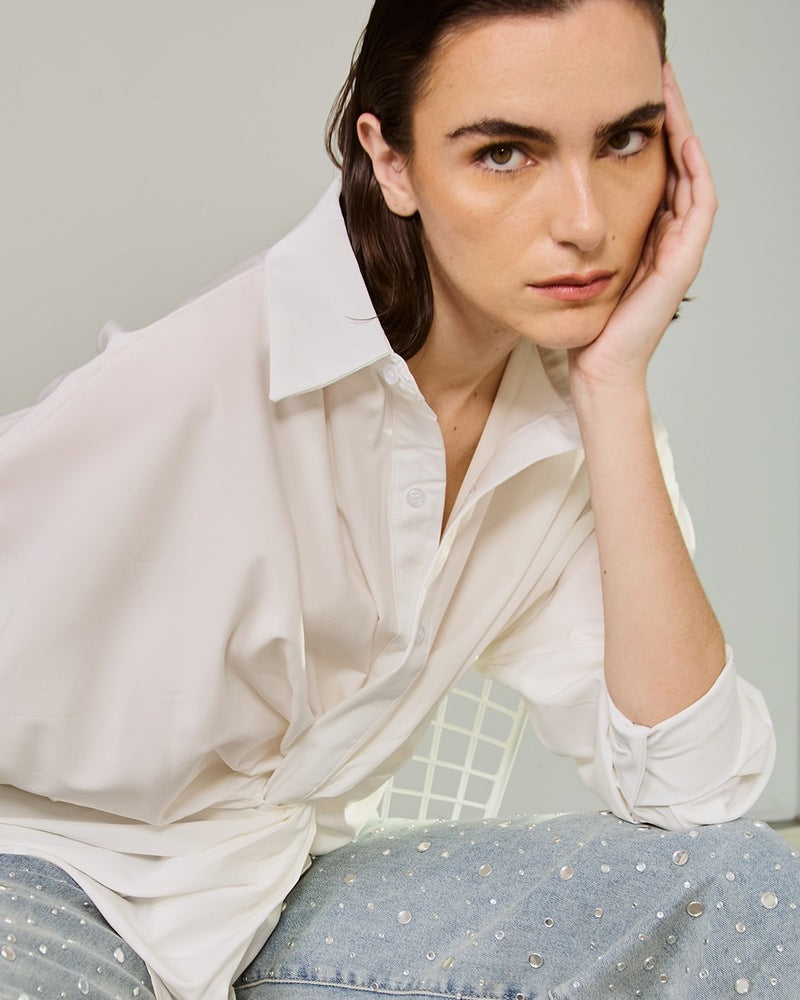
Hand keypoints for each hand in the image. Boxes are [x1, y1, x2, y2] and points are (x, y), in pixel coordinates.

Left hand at [569, 63, 717, 392]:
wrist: (596, 366)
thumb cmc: (582, 322)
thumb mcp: (571, 265)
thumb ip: (571, 236)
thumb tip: (543, 206)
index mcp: (643, 235)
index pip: (654, 170)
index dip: (647, 131)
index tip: (627, 94)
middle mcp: (665, 238)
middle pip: (676, 164)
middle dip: (668, 119)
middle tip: (656, 76)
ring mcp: (678, 250)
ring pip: (692, 176)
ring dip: (684, 132)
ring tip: (669, 94)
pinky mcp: (681, 263)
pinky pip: (698, 207)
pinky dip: (694, 173)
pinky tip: (681, 142)